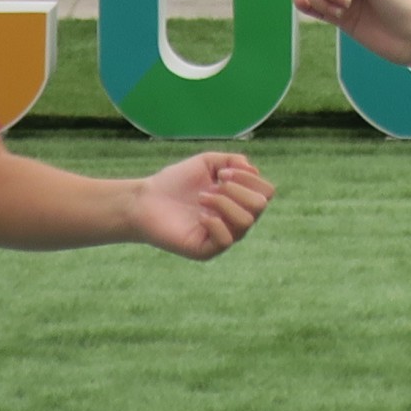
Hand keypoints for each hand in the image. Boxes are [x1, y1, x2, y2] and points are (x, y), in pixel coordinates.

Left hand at [125, 151, 271, 259]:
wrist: (145, 200)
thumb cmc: (175, 181)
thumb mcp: (207, 162)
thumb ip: (233, 160)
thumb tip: (254, 170)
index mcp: (239, 200)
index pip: (266, 192)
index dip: (249, 178)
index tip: (222, 172)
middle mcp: (235, 219)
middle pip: (260, 206)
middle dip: (238, 189)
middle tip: (214, 185)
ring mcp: (222, 236)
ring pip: (245, 222)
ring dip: (224, 202)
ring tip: (202, 197)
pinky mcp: (206, 250)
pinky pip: (226, 240)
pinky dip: (215, 222)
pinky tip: (199, 215)